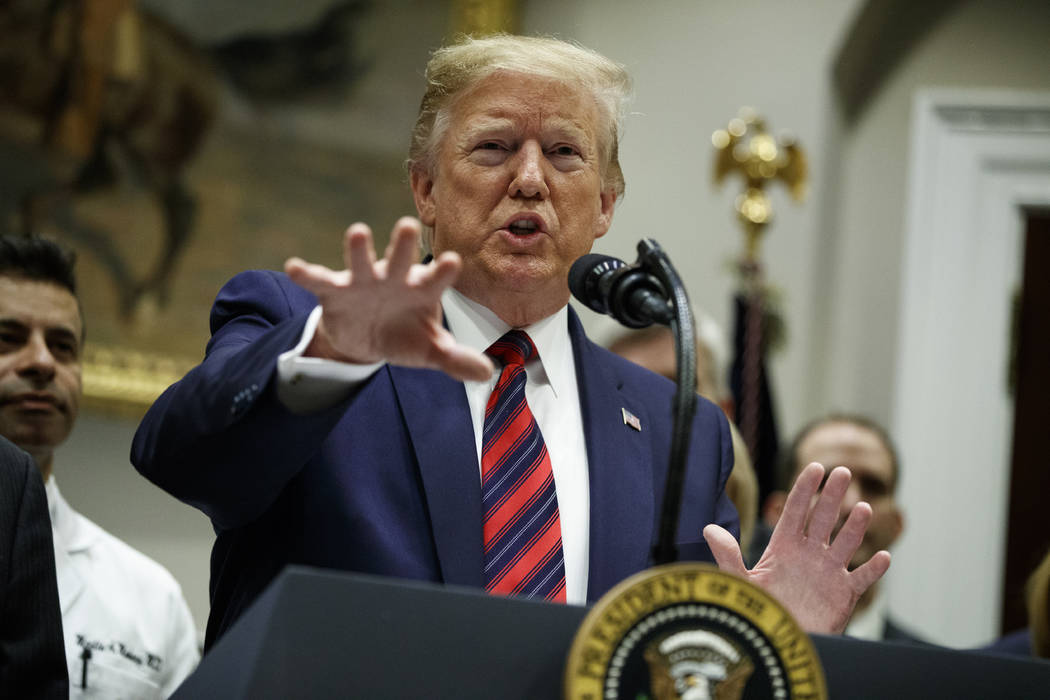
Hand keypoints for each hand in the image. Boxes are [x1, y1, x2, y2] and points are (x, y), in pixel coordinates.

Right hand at [285, 217, 492, 381]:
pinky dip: (307, 273)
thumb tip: (487, 372)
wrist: (367, 340)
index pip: (436, 279)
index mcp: (421, 289)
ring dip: (359, 249)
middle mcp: (394, 279)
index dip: (443, 271)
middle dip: (402, 245)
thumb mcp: (430, 350)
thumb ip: (455, 359)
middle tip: (407, 226)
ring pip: (362, 262)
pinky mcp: (336, 291)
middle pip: (400, 259)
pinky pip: (320, 280)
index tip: (452, 262)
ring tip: (359, 231)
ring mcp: (364, 282)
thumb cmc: (405, 334)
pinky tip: (294, 266)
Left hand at [703, 462, 891, 634]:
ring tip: (864, 509)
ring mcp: (828, 571)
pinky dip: (873, 569)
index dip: (805, 489)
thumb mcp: (741, 581)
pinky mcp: (843, 593)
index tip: (815, 467)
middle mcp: (809, 553)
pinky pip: (862, 578)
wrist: (779, 640)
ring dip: (855, 528)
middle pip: (823, 519)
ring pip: (845, 543)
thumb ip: (728, 555)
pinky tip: (884, 557)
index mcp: (784, 546)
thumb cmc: (760, 608)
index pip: (796, 511)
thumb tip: (708, 528)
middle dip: (832, 496)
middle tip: (844, 471)